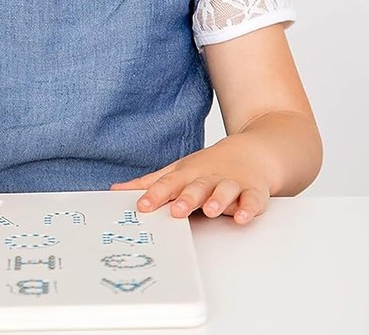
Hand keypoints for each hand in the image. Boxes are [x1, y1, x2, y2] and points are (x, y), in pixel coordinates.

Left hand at [110, 137, 271, 224]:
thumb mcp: (177, 171)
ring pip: (224, 191)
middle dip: (187, 198)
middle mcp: (208, 178)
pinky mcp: (253, 192)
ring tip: (210, 210)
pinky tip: (242, 216)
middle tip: (176, 210)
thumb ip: (149, 183)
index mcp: (187, 174)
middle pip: (196, 187)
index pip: (168, 183)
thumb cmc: (207, 167)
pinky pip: (252, 201)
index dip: (155, 194)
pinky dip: (248, 208)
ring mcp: (231, 184)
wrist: (251, 151)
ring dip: (217, 200)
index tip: (142, 206)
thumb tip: (115, 189)